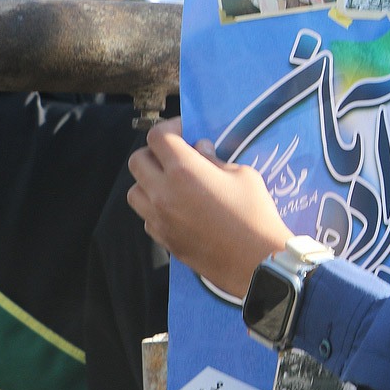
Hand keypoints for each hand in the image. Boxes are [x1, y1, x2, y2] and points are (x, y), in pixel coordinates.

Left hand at [126, 117, 293, 297]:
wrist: (255, 261)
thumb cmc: (255, 213)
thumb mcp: (243, 175)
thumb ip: (215, 160)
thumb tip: (200, 150)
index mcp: (184, 170)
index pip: (158, 137)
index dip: (170, 128)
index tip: (184, 130)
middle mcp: (163, 192)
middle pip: (137, 161)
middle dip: (155, 152)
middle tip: (176, 155)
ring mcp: (159, 218)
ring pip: (134, 191)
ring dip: (149, 182)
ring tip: (172, 184)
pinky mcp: (163, 239)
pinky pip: (146, 216)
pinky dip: (156, 207)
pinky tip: (178, 209)